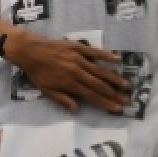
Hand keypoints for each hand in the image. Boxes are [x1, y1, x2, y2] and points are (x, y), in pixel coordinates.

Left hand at [6, 30, 131, 112]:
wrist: (29, 51)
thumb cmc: (37, 73)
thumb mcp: (46, 90)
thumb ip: (62, 99)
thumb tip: (77, 109)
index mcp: (70, 84)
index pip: (92, 96)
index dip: (106, 103)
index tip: (118, 108)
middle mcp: (77, 71)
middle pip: (100, 85)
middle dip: (115, 94)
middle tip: (128, 100)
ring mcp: (78, 58)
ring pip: (100, 70)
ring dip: (115, 78)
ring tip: (127, 85)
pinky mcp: (77, 47)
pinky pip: (94, 52)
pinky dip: (107, 55)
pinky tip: (118, 59)